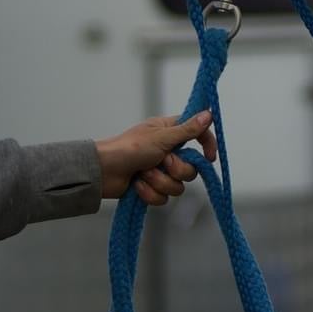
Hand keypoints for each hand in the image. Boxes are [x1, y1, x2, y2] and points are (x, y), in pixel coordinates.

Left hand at [94, 112, 217, 205]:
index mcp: (170, 134)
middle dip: (175, 169)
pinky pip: (163, 198)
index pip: (198, 136)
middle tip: (160, 162)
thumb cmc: (128, 148)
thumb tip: (209, 114)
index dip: (207, 145)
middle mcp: (167, 152)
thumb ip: (188, 129)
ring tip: (143, 175)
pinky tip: (137, 186)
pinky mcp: (151, 188)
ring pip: (177, 185)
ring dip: (159, 181)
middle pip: (191, 168)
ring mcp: (159, 172)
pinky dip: (149, 193)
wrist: (102, 172)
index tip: (209, 157)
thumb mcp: (161, 137)